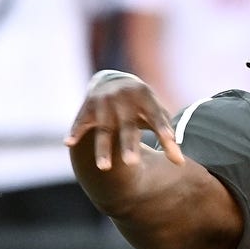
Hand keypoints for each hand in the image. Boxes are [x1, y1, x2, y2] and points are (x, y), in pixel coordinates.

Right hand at [65, 73, 183, 169]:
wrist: (113, 79)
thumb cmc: (142, 104)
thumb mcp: (156, 112)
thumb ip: (167, 135)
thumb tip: (181, 163)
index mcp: (145, 97)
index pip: (155, 116)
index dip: (163, 129)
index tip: (170, 143)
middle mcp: (123, 99)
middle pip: (127, 126)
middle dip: (129, 144)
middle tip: (133, 164)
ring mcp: (104, 103)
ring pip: (103, 130)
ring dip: (102, 148)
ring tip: (104, 169)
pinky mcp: (87, 108)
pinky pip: (81, 122)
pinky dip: (75, 132)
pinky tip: (68, 143)